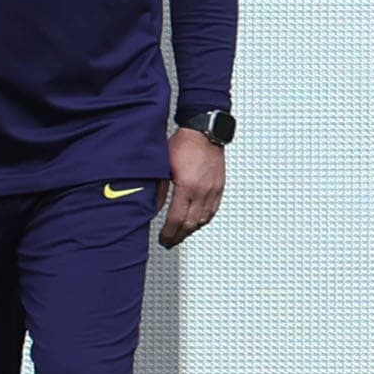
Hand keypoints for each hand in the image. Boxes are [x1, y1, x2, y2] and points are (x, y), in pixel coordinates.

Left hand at [157, 128, 225, 249]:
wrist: (204, 131)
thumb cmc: (184, 144)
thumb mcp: (163, 166)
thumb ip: (158, 189)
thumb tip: (153, 207)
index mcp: (187, 186)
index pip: (177, 219)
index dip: (169, 233)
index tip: (164, 239)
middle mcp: (203, 191)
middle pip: (191, 224)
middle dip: (179, 236)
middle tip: (170, 242)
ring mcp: (213, 190)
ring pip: (204, 219)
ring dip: (192, 230)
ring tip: (181, 234)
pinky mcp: (220, 187)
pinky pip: (213, 210)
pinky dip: (204, 220)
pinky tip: (197, 222)